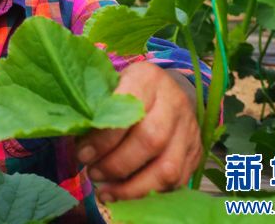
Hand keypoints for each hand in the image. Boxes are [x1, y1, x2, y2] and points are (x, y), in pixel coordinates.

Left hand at [76, 63, 200, 202]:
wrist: (168, 90)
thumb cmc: (128, 90)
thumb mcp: (109, 87)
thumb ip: (96, 110)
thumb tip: (78, 144)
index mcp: (147, 78)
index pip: (127, 109)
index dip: (104, 137)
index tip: (82, 154)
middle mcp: (173, 102)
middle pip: (150, 140)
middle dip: (116, 165)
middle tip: (93, 173)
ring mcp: (188, 129)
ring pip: (168, 167)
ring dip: (133, 187)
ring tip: (107, 191)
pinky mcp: (196, 152)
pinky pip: (176, 181)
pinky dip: (149, 193)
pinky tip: (126, 195)